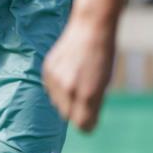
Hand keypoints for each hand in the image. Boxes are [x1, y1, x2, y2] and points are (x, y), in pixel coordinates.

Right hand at [42, 16, 115, 131]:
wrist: (90, 27)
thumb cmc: (103, 55)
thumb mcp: (105, 83)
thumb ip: (94, 105)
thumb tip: (85, 124)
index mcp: (88, 94)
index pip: (83, 125)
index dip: (88, 124)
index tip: (92, 118)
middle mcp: (69, 89)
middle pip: (68, 116)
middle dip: (76, 110)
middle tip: (86, 94)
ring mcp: (56, 80)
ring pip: (57, 103)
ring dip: (66, 98)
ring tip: (77, 79)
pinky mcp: (47, 71)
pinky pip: (50, 89)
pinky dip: (58, 86)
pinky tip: (67, 72)